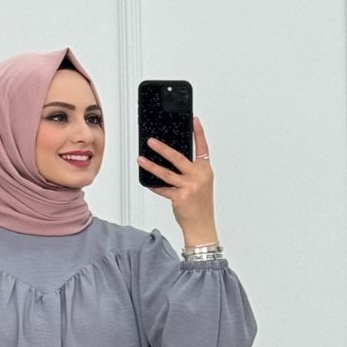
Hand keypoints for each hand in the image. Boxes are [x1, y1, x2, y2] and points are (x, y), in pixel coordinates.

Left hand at [137, 116, 217, 243]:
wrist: (201, 226)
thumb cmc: (200, 206)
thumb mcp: (201, 185)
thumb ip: (191, 172)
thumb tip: (171, 162)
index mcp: (205, 171)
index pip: (203, 148)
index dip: (199, 133)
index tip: (194, 120)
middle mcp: (198, 177)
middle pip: (178, 157)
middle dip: (163, 148)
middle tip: (151, 141)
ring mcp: (189, 187)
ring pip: (166, 173)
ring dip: (151, 165)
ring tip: (141, 159)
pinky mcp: (180, 197)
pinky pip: (163, 189)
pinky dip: (154, 186)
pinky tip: (147, 182)